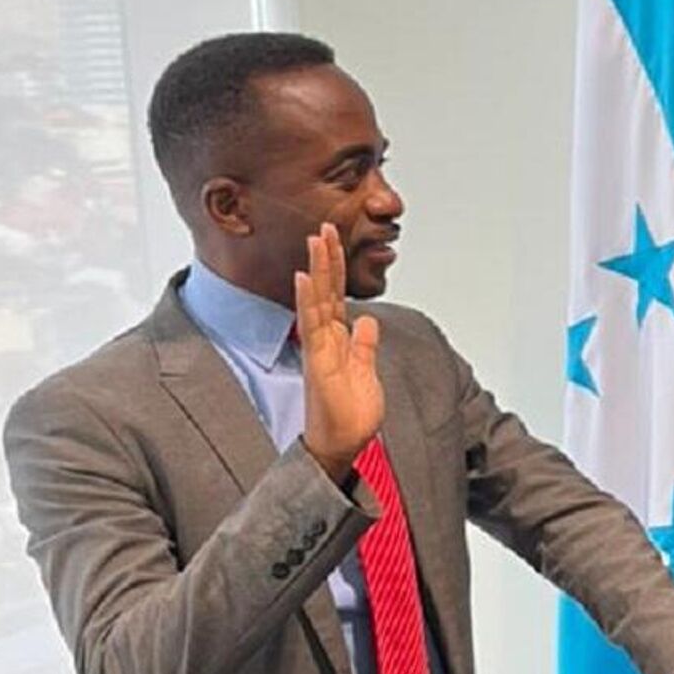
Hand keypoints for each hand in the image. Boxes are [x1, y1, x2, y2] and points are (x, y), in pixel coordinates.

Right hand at [296, 223, 383, 481]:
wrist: (341, 447)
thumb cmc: (349, 416)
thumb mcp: (366, 373)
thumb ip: (364, 347)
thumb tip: (367, 321)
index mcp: (337, 342)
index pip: (336, 297)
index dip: (336, 270)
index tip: (335, 242)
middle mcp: (325, 342)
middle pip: (325, 292)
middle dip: (326, 259)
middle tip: (325, 226)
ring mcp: (319, 350)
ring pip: (318, 302)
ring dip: (317, 270)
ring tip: (316, 240)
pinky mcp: (318, 362)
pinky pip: (312, 326)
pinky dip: (308, 301)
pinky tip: (306, 279)